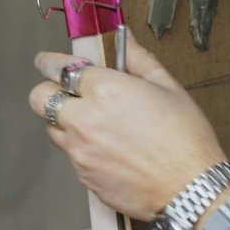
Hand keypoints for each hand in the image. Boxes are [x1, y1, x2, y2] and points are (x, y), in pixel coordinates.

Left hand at [30, 37, 226, 220]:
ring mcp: (80, 151)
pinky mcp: (84, 176)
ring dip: (64, 121)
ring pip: (51, 129)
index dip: (49, 62)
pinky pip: (71, 156)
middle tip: (65, 92)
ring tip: (93, 123)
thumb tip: (127, 40)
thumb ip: (140, 61)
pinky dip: (81, 148)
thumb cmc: (185, 138)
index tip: (45, 62)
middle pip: (39, 98)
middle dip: (48, 91)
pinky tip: (109, 150)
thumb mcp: (169, 88)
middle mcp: (84, 119)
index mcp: (105, 90)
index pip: (59, 69)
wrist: (191, 189)